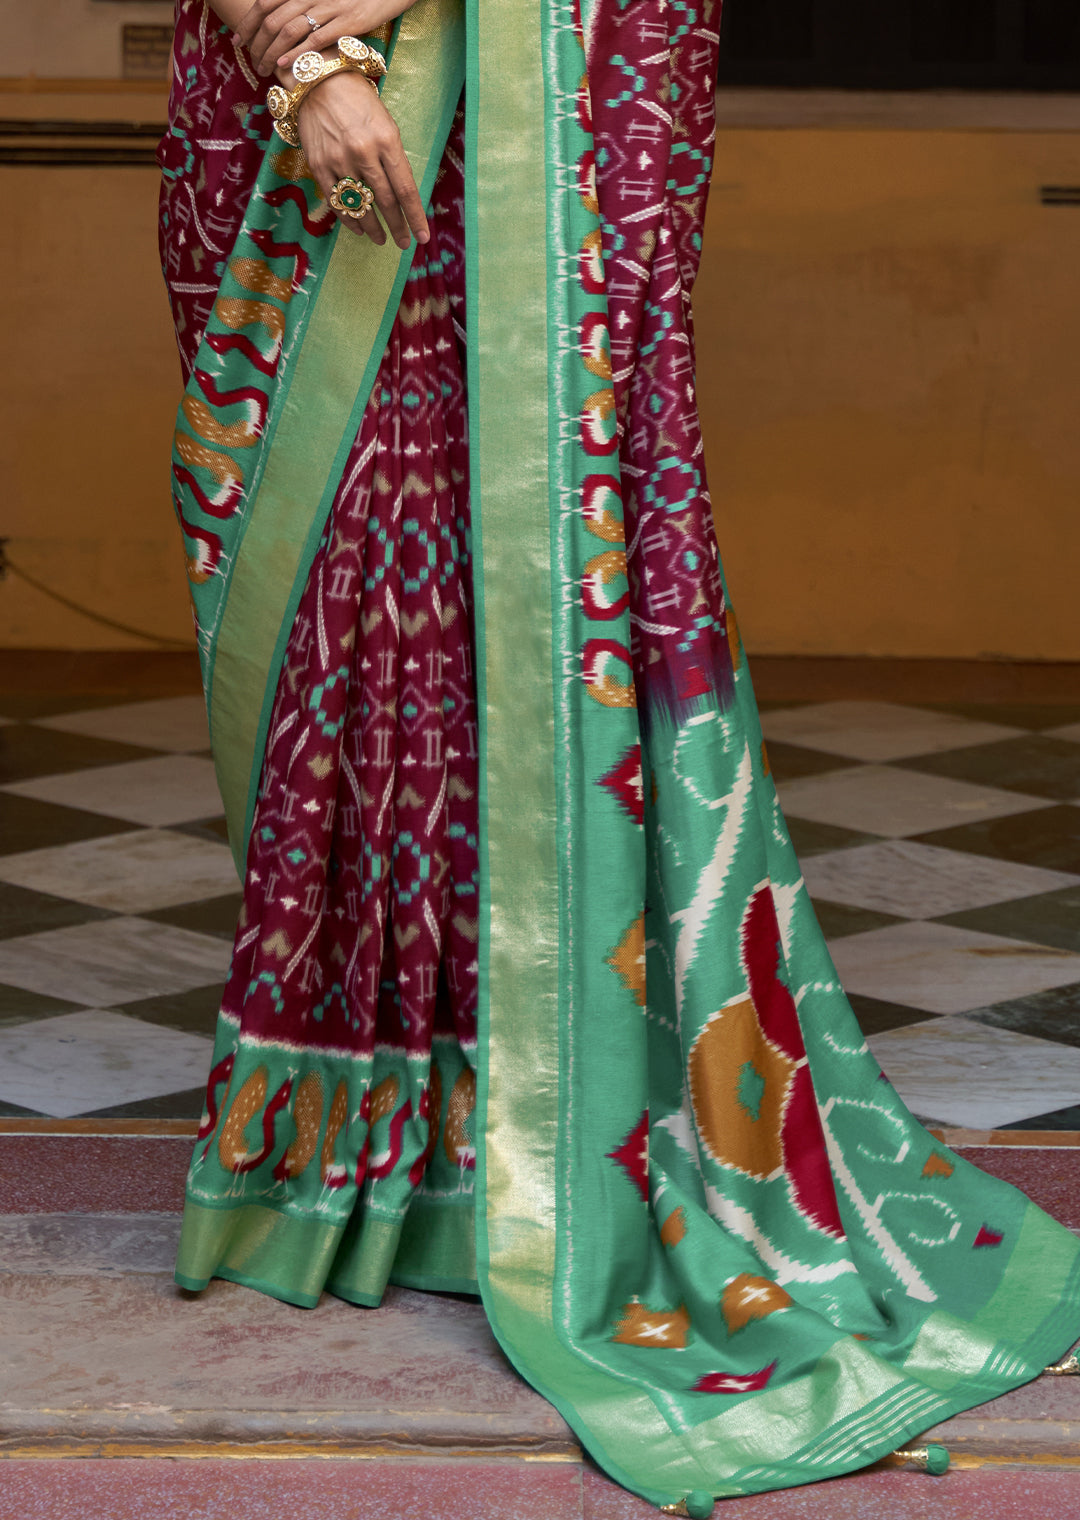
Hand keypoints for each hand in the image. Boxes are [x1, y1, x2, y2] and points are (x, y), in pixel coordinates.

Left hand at [236, 0, 417, 76]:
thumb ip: (301, 7)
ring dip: (271, 52)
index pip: (265, 2)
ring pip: (289, 29)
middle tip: (252, 62)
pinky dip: (296, 53)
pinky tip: (284, 66)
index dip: (248, 22)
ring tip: (264, 69)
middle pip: (272, 18)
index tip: (238, 41)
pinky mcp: (346, 22)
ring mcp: (329, 8)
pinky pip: (315, 39)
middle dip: (257, 43)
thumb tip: (279, 28)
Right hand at [295, 69, 428, 248]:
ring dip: (374, 228)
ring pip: (360, 205)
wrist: (319, 81)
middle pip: (385, 202)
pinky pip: (336, 201)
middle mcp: (364, 153)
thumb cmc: (358, 100)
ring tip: (381, 239)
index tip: (422, 236)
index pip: (405, 189)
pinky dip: (349, 219)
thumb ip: (393, 157)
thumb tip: (401, 192)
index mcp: (386, 141)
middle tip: (403, 243)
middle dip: (397, 227)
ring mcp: (340, 160)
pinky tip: (359, 228)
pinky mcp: (319, 165)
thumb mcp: (386, 124)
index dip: (415, 217)